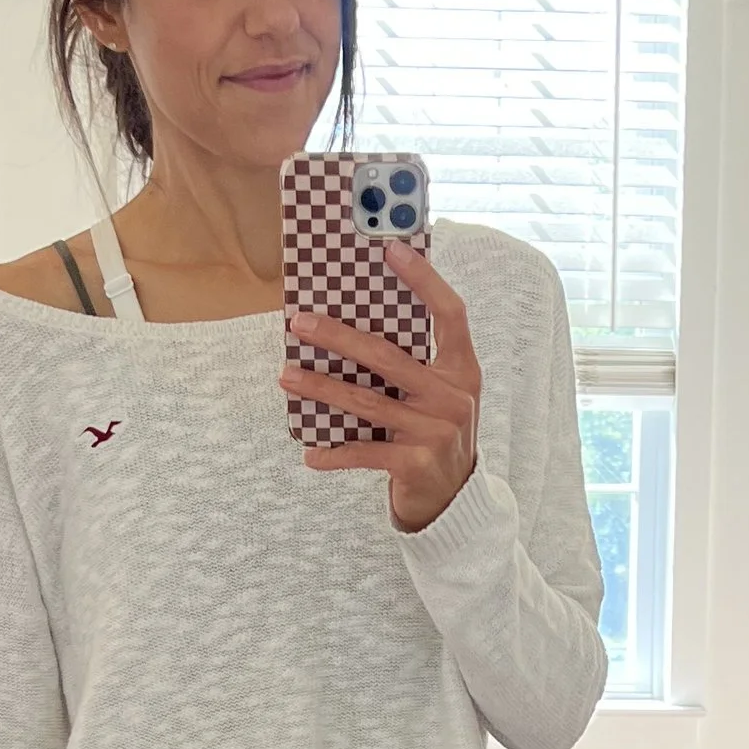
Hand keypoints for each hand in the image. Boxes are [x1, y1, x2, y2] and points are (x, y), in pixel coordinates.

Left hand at [282, 236, 479, 532]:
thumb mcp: (438, 393)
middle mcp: (452, 396)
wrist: (455, 499)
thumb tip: (354, 322)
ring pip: (366, 402)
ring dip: (320, 388)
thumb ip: (414, 362)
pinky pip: (364, 452)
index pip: (449, 313)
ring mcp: (435, 431)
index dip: (424, 279)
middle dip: (338, 337)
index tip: (391, 249)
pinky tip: (311, 453)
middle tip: (299, 323)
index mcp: (462, 369)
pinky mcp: (415, 463)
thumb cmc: (435, 431)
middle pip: (387, 357)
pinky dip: (334, 454)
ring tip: (286, 376)